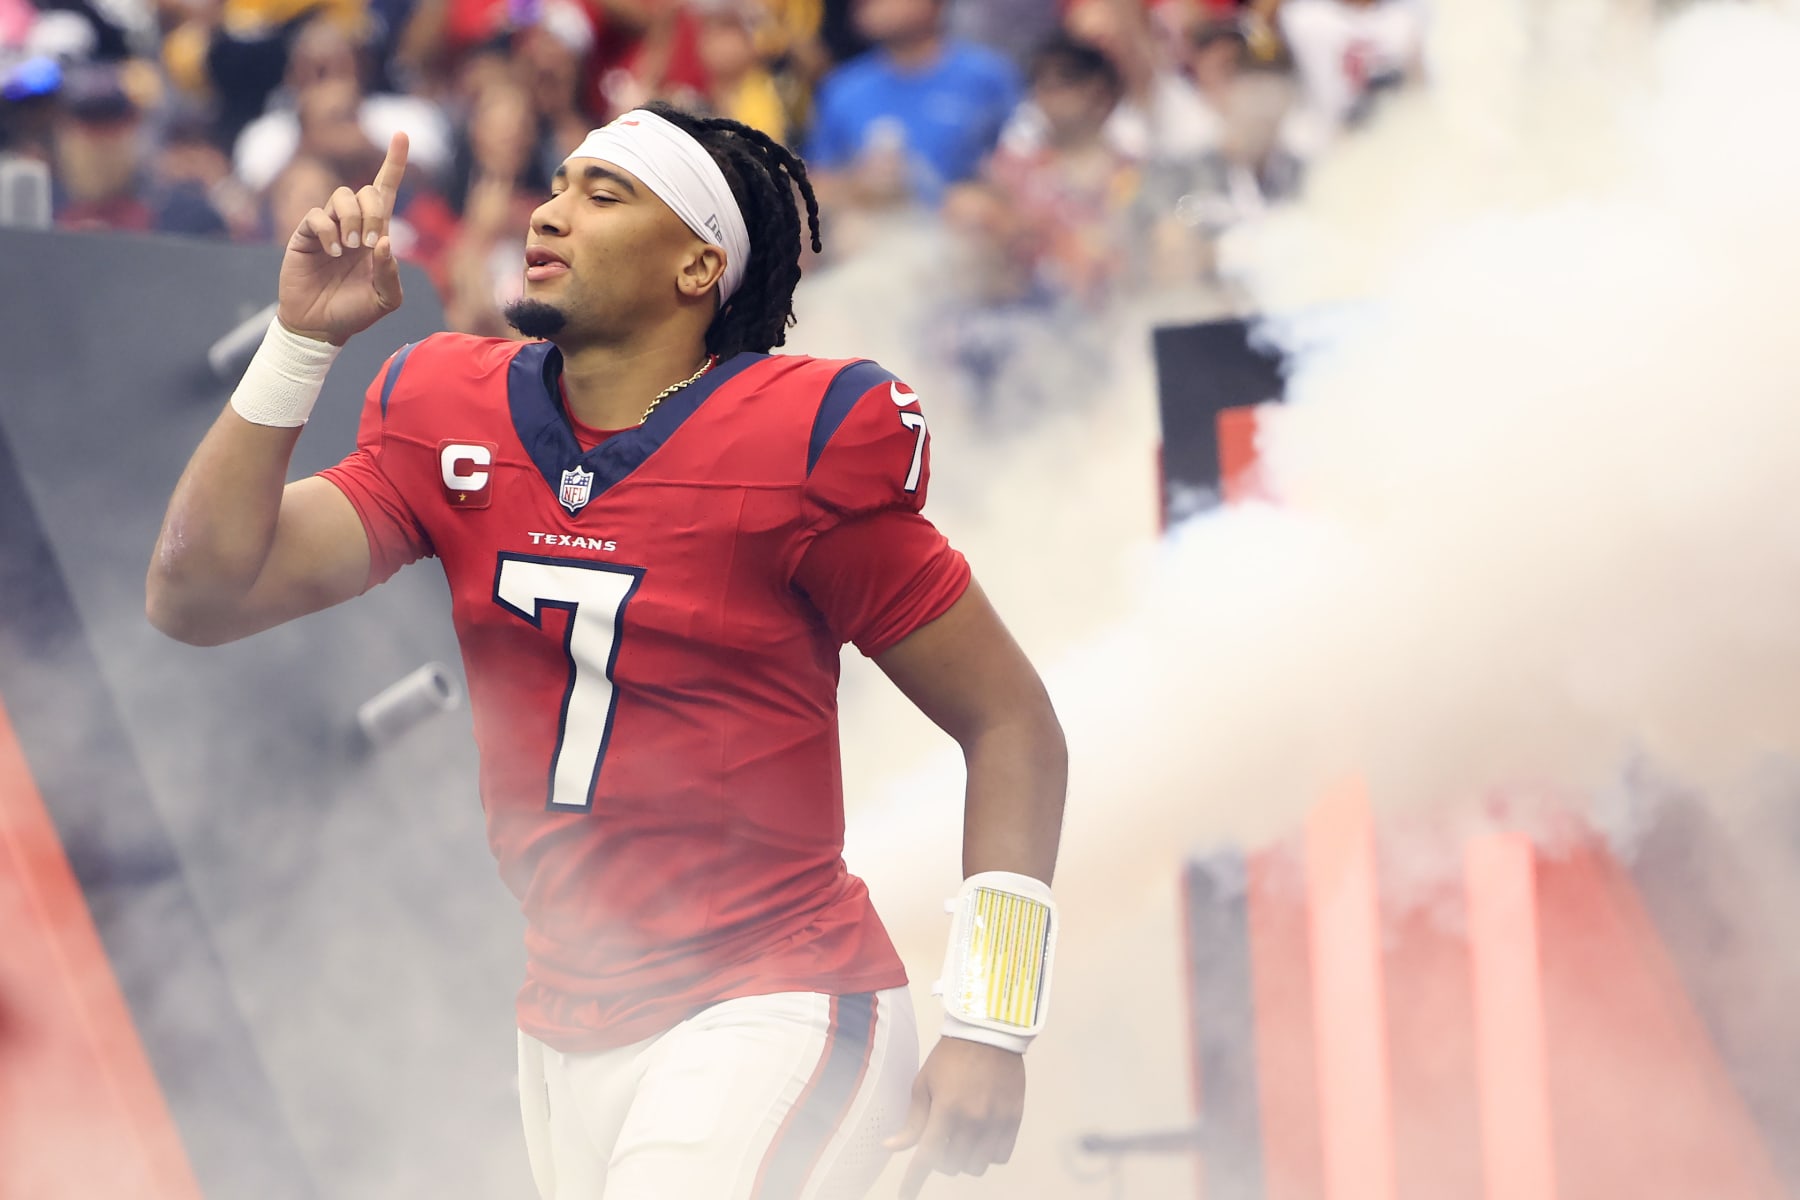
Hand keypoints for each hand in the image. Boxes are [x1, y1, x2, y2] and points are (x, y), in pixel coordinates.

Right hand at [277, 132, 408, 345]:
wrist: (320, 326)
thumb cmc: (354, 312)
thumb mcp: (386, 299)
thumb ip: (391, 272)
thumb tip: (385, 241)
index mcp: (377, 234)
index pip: (386, 191)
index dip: (394, 163)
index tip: (402, 134)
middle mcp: (353, 224)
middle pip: (367, 192)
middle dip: (374, 213)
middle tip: (371, 243)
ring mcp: (329, 227)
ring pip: (343, 196)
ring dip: (353, 220)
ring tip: (351, 248)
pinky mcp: (306, 233)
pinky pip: (318, 216)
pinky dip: (329, 231)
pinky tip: (333, 252)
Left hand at [884, 1037, 1024, 1197]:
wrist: (989, 1034)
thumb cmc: (951, 1056)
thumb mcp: (924, 1083)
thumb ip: (913, 1120)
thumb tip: (892, 1147)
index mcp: (946, 1110)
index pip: (927, 1157)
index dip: (913, 1181)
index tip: (905, 1196)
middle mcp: (972, 1120)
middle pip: (952, 1165)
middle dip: (941, 1159)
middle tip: (940, 1140)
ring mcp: (995, 1122)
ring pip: (976, 1166)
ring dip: (965, 1159)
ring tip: (962, 1138)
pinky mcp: (1013, 1120)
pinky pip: (1000, 1157)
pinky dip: (988, 1154)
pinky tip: (982, 1138)